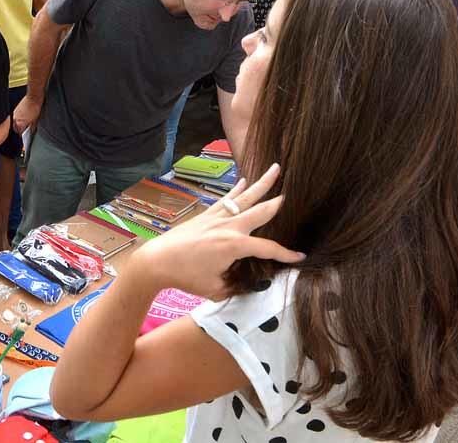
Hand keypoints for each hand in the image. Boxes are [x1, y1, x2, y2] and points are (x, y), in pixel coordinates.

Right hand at [12, 94, 41, 133]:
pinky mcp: (15, 110)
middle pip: (15, 128)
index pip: (19, 133)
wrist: (33, 97)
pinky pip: (15, 117)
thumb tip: (30, 132)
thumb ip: (31, 128)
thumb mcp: (35, 121)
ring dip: (18, 124)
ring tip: (25, 122)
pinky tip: (24, 117)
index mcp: (20, 124)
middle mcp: (15, 119)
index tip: (25, 135)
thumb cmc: (35, 107)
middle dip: (20, 129)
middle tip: (25, 129)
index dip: (22, 135)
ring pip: (15, 123)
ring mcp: (14, 114)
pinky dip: (18, 119)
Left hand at [134, 164, 304, 300]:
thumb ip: (237, 287)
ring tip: (274, 168)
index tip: (300, 256)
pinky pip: (226, 199)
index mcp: (235, 245)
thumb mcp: (216, 289)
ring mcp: (217, 218)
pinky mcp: (206, 215)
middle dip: (278, 201)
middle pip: (260, 211)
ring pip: (244, 198)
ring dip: (260, 184)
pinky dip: (236, 190)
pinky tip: (243, 181)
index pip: (268, 249)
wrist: (157, 261)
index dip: (286, 254)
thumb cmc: (186, 276)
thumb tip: (251, 287)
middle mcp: (229, 227)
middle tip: (295, 190)